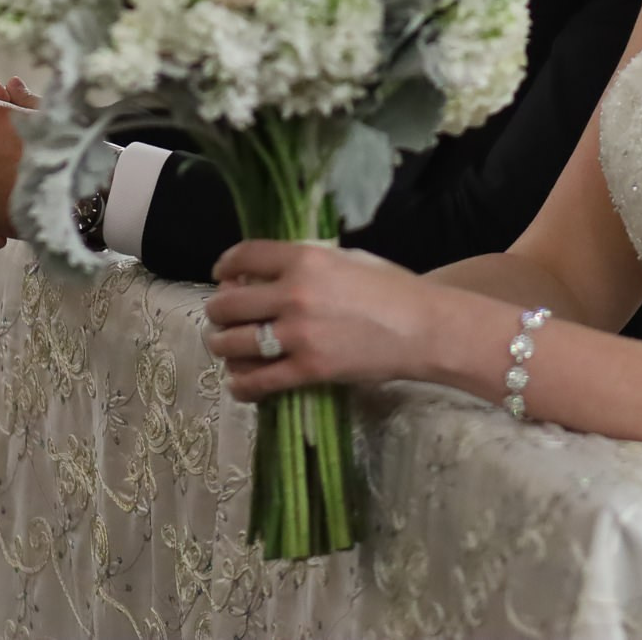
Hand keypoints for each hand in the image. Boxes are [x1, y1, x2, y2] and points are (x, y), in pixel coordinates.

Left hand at [202, 240, 440, 402]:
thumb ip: (307, 261)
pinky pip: (257, 381)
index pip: (244, 256)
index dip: (225, 265)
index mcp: (305, 259)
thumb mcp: (347, 258)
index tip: (222, 276)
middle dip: (217, 311)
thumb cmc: (392, 287)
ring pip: (233, 343)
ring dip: (222, 346)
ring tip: (227, 348)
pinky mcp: (309, 370)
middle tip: (221, 317)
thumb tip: (270, 270)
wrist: (424, 328)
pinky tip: (240, 383)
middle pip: (228, 304)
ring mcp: (299, 335)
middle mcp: (294, 293)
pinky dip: (241, 385)